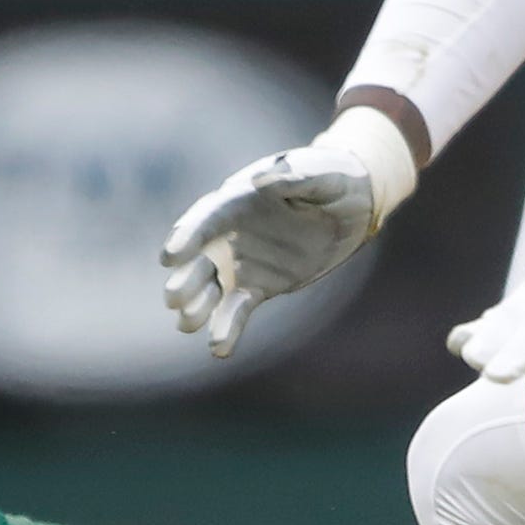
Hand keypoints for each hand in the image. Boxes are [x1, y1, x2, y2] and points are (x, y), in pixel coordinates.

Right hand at [162, 141, 385, 357]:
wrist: (354, 204)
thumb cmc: (333, 177)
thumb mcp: (322, 174)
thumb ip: (292, 177)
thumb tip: (261, 180)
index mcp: (240, 200)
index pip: (207, 218)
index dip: (187, 236)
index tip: (170, 256)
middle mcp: (232, 233)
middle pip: (201, 258)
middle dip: (186, 278)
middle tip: (173, 299)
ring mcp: (243, 262)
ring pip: (213, 288)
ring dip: (199, 307)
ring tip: (186, 326)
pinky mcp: (259, 286)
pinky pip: (238, 308)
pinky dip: (227, 327)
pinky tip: (218, 350)